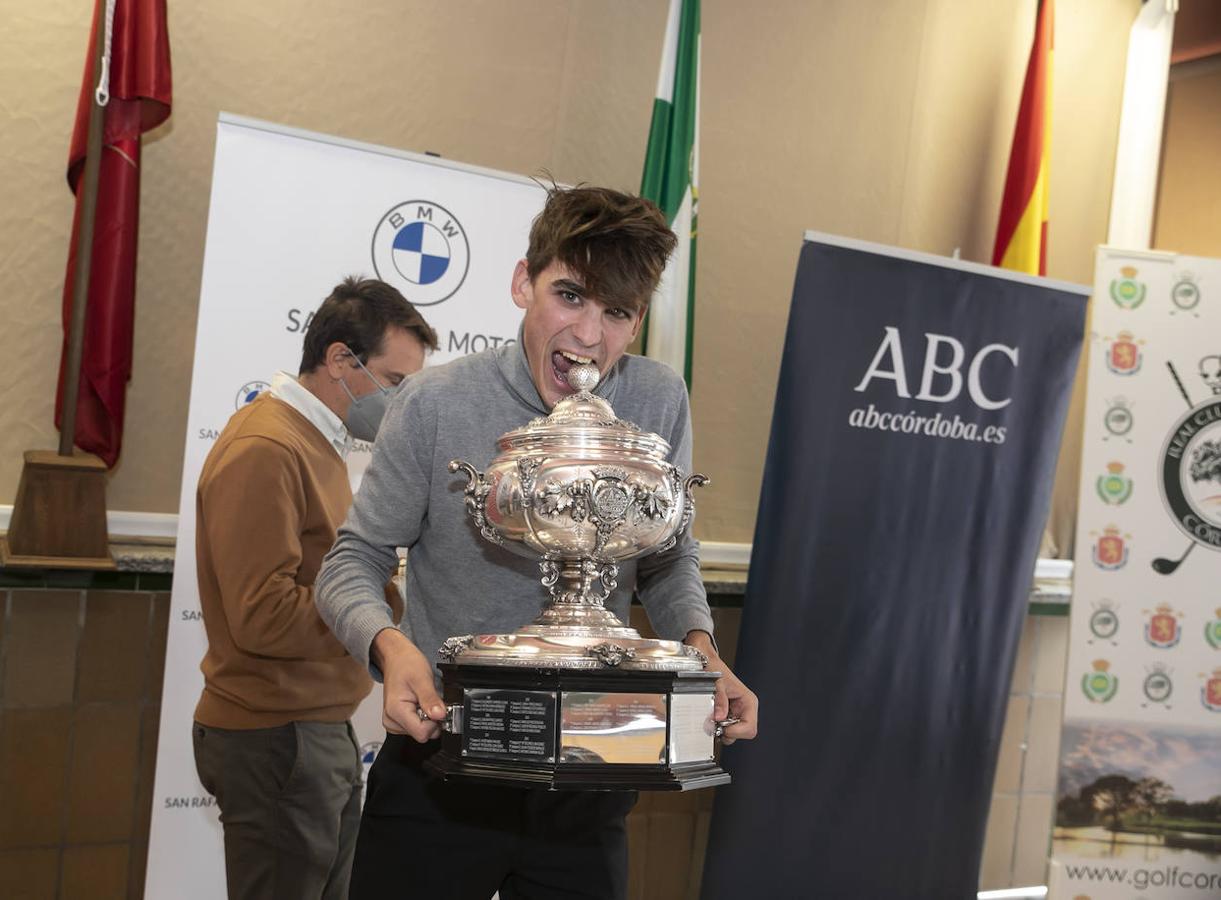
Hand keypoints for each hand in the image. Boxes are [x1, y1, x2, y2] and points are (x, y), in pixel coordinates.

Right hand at [371, 628, 445, 742]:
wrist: (397, 657)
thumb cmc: (406, 663)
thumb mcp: (422, 678)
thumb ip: (431, 699)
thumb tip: (441, 715)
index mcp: (395, 711)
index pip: (422, 733)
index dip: (434, 722)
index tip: (437, 707)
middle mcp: (391, 720)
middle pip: (421, 733)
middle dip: (431, 719)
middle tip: (430, 699)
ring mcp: (393, 722)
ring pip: (420, 731)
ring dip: (427, 717)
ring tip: (422, 699)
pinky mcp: (397, 721)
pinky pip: (416, 726)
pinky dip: (422, 716)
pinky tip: (419, 703)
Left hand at [685, 630, 757, 744]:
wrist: (705, 662)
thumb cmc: (714, 668)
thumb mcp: (716, 683)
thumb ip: (719, 700)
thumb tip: (719, 717)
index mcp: (748, 701)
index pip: (750, 727)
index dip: (736, 731)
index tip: (722, 727)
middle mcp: (744, 709)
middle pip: (743, 734)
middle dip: (728, 732)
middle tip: (715, 725)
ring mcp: (736, 713)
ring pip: (733, 734)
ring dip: (721, 730)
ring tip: (711, 720)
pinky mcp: (727, 715)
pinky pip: (725, 728)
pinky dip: (717, 727)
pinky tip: (711, 719)